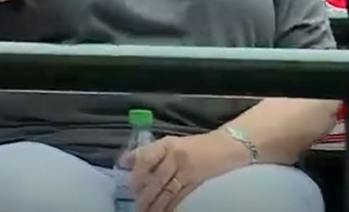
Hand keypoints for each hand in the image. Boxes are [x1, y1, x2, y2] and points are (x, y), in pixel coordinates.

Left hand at [129, 132, 249, 211]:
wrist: (225, 146)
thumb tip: (123, 161)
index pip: (147, 157)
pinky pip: (181, 196)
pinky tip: (164, 211)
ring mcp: (187, 170)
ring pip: (168, 190)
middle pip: (157, 178)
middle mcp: (175, 156)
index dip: (137, 172)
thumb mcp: (169, 143)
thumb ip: (147, 152)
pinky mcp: (197, 182)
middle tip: (136, 206)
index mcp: (166, 144)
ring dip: (156, 204)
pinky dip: (171, 206)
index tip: (130, 185)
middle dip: (145, 195)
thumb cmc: (193, 145)